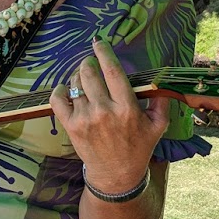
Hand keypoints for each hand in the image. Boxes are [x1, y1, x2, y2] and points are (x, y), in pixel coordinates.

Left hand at [49, 37, 169, 193]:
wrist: (116, 175)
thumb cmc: (138, 148)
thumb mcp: (158, 126)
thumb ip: (161, 101)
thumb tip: (160, 78)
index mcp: (127, 109)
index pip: (113, 72)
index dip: (104, 53)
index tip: (99, 42)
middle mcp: (105, 111)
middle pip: (89, 74)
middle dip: (88, 63)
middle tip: (90, 63)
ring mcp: (85, 119)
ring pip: (74, 84)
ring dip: (77, 76)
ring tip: (83, 79)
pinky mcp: (71, 127)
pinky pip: (58, 100)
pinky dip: (59, 90)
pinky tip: (66, 89)